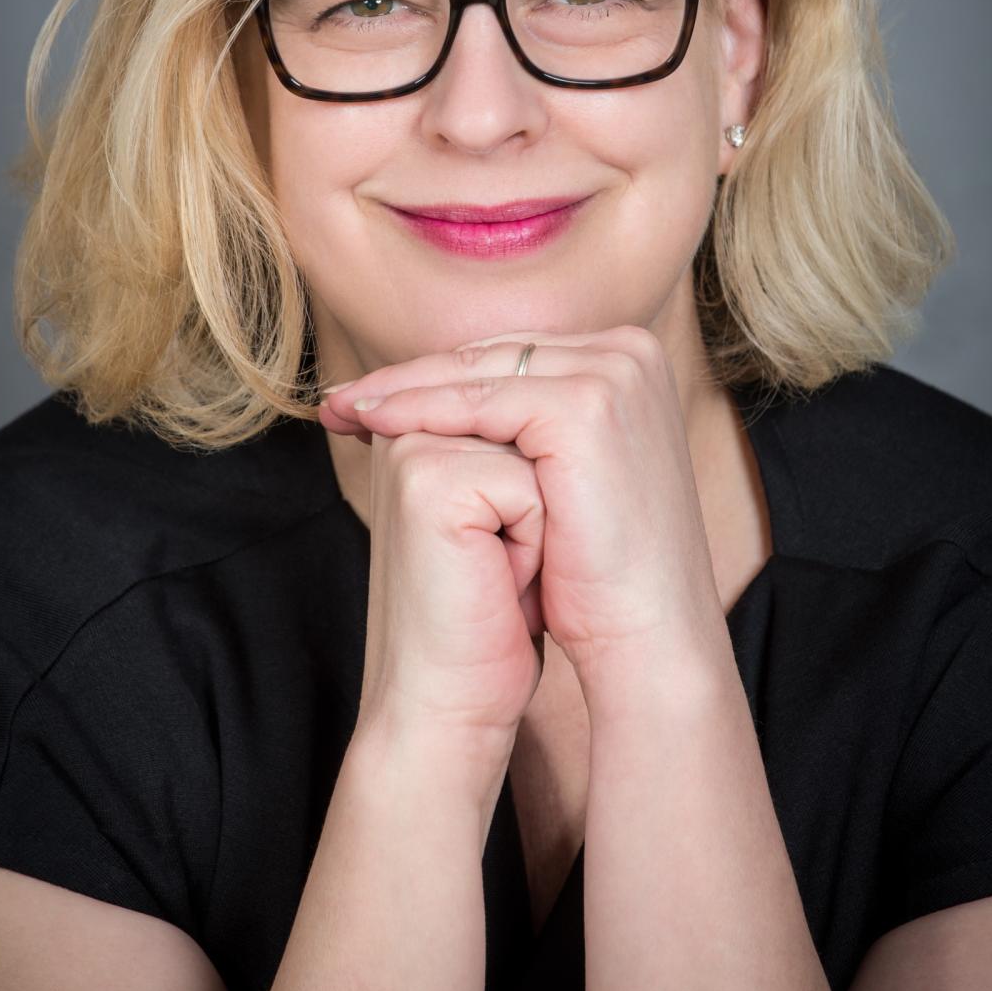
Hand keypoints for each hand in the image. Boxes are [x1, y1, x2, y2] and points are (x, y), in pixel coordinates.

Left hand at [321, 326, 731, 709]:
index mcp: (630, 358)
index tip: (372, 398)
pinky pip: (480, 400)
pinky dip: (421, 409)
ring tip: (344, 410)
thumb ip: (527, 425)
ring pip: (480, 371)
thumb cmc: (601, 572)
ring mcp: (614, 372)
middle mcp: (630, 351)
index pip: (513, 353)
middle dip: (411, 377)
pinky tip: (374, 423)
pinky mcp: (586, 405)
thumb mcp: (567, 476)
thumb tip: (452, 400)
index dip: (439, 374)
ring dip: (403, 389)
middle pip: (494, 353)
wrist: (649, 639)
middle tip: (342, 400)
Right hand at [339, 420, 550, 764]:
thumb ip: (508, 458)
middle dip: (537, 507)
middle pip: (533, 431)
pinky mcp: (431, 482)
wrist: (451, 704)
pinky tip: (497, 584)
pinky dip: (533, 543)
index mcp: (420, 433)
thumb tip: (558, 413)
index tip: (496, 556)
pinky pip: (530, 487)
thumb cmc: (488, 621)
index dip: (540, 497)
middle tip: (493, 573)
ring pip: (536, 453)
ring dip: (540, 521)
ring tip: (497, 574)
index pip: (523, 423)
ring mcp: (415, 452)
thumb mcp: (505, 523)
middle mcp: (410, 432)